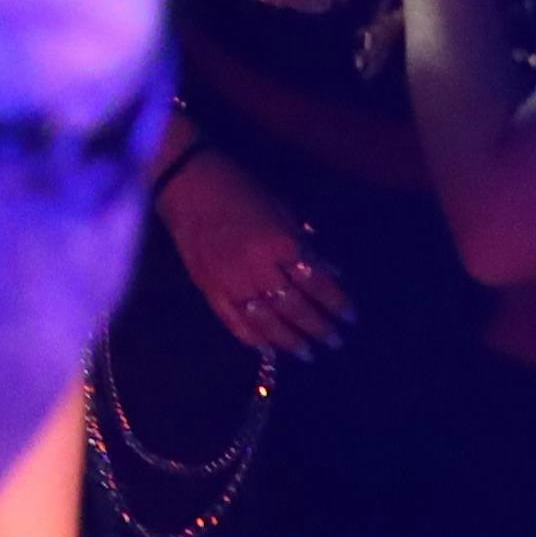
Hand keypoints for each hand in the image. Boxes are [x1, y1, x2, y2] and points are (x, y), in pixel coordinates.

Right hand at [159, 148, 350, 359]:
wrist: (184, 182)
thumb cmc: (239, 188)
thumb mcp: (280, 209)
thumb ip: (303, 243)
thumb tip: (331, 273)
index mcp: (277, 243)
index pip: (315, 281)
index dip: (336, 301)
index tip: (351, 316)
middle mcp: (256, 268)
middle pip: (293, 306)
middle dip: (318, 326)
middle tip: (334, 341)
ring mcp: (229, 282)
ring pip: (265, 321)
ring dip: (289, 339)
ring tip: (307, 354)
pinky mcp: (207, 288)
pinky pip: (233, 321)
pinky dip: (253, 339)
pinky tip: (269, 351)